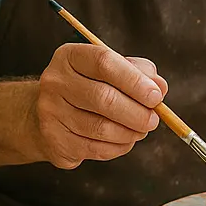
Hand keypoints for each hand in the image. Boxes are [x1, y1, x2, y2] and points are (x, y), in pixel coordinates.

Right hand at [32, 43, 168, 168]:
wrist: (46, 114)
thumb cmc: (89, 87)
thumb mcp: (111, 71)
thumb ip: (138, 73)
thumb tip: (159, 86)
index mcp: (69, 57)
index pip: (104, 62)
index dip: (135, 80)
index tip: (156, 96)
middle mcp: (54, 82)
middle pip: (103, 98)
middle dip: (137, 112)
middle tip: (153, 120)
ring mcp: (50, 112)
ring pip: (101, 128)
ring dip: (130, 133)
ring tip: (141, 130)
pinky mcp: (54, 140)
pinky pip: (95, 149)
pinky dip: (118, 147)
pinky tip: (124, 141)